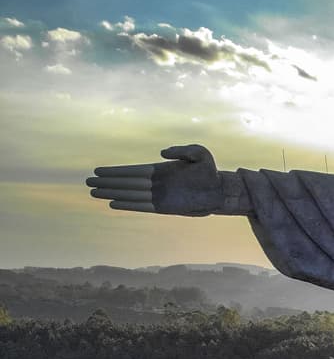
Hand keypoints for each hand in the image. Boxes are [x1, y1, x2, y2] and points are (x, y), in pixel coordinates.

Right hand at [86, 144, 222, 215]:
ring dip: (112, 194)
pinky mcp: (165, 208)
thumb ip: (182, 150)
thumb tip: (161, 153)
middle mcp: (156, 183)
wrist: (221, 191)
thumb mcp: (200, 153)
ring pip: (130, 195)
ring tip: (93, 192)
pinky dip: (128, 205)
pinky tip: (113, 204)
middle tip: (87, 182)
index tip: (98, 170)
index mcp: (160, 170)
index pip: (133, 170)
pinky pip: (142, 207)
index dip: (115, 171)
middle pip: (127, 183)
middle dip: (107, 182)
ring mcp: (160, 196)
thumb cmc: (210, 171)